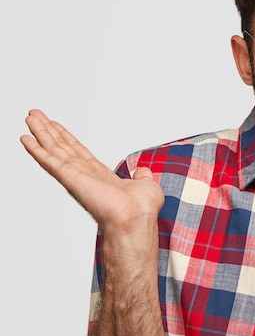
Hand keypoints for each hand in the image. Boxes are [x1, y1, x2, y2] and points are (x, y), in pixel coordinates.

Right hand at [20, 109, 163, 237]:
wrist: (136, 220)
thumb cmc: (142, 210)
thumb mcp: (146, 186)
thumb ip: (141, 176)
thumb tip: (142, 172)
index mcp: (101, 177)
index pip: (79, 153)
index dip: (67, 139)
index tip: (57, 127)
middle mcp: (85, 176)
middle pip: (62, 148)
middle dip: (49, 131)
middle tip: (36, 115)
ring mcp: (76, 177)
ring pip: (54, 150)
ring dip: (41, 133)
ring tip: (30, 117)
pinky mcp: (71, 178)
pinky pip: (50, 161)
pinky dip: (37, 150)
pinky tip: (26, 138)